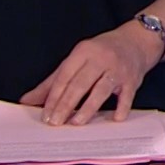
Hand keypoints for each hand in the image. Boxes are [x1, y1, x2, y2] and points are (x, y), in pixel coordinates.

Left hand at [20, 25, 160, 125]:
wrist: (137, 41)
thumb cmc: (102, 52)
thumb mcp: (76, 60)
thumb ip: (53, 81)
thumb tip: (28, 100)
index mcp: (83, 52)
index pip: (65, 76)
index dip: (54, 97)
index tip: (46, 114)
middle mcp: (101, 58)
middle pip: (80, 84)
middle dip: (66, 104)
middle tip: (56, 122)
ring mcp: (118, 69)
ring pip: (101, 90)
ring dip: (88, 108)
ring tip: (76, 123)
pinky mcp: (132, 79)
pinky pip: (127, 96)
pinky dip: (121, 107)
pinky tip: (115, 118)